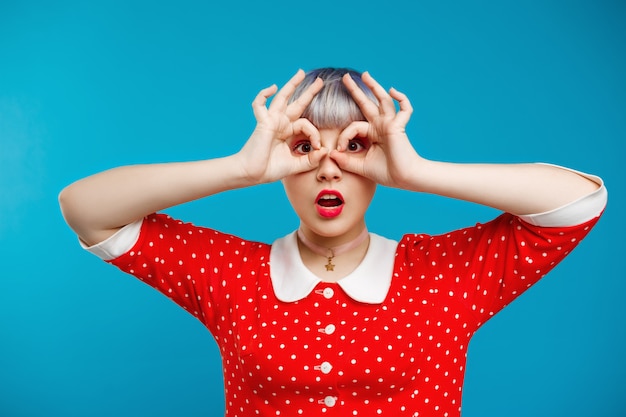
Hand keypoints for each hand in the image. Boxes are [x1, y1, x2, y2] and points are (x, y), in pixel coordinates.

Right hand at [236, 70, 326, 183]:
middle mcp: (281, 124)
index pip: (306, 124)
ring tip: (301, 72)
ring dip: (291, 84)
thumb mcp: (296, 165)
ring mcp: (271, 121)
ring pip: (282, 98)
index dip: (315, 134)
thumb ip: (311, 160)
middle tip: (319, 81)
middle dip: (308, 92)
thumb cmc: (270, 169)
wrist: (252, 174)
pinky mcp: (263, 122)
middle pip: (297, 103)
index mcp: (288, 132)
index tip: (317, 147)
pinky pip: (260, 104)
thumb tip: (325, 150)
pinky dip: (264, 95)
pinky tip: (272, 87)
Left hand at [330, 72, 421, 188]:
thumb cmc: (386, 173)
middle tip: (345, 77)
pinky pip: (404, 109)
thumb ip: (346, 160)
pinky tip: (393, 90)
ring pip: (382, 100)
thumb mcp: (360, 166)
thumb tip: (330, 153)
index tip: (338, 149)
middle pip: (367, 103)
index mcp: (372, 133)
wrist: (404, 179)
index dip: (343, 136)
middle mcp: (380, 126)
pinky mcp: (399, 126)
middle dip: (355, 90)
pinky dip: (401, 99)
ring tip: (365, 75)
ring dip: (374, 86)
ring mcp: (390, 124)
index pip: (353, 126)